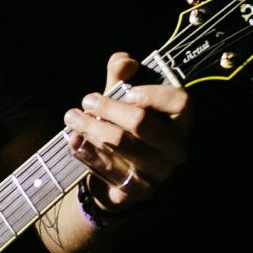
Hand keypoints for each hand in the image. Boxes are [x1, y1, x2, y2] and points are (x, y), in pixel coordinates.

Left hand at [63, 52, 190, 213]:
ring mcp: (161, 172)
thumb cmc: (120, 126)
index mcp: (180, 122)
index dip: (153, 94)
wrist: (111, 175)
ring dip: (91, 127)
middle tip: (86, 101)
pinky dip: (88, 152)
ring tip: (72, 118)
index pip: (181, 102)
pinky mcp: (140, 190)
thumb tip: (125, 62)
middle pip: (142, 122)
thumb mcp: (120, 96)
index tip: (127, 92)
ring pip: (122, 143)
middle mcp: (177, 148)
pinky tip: (74, 141)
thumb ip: (121, 72)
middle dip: (108, 108)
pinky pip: (110, 168)